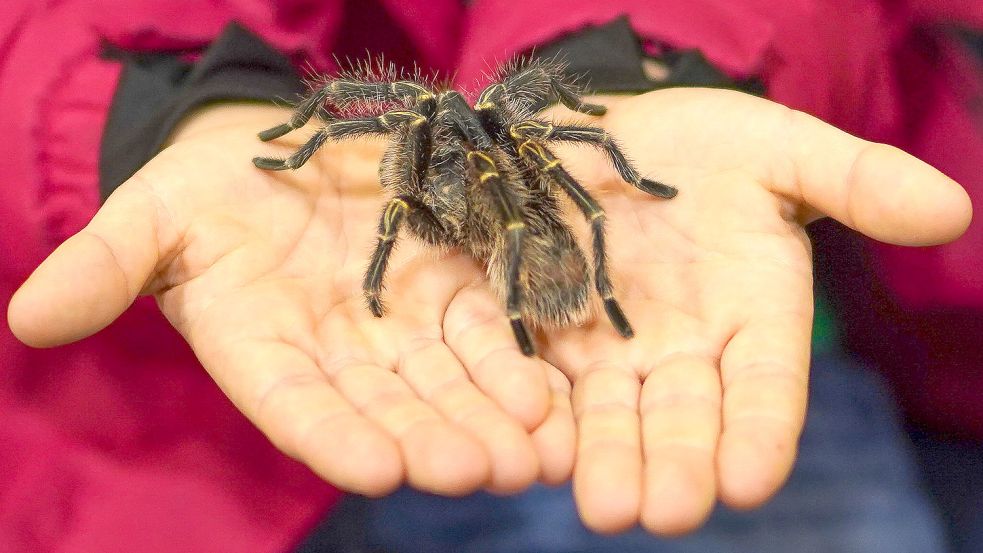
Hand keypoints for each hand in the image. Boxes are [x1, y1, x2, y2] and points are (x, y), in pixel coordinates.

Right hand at [7, 103, 575, 496]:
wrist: (281, 155)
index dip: (335, 437)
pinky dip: (519, 365)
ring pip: (449, 382)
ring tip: (533, 455)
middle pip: (389, 407)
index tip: (376, 468)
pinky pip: (489, 330)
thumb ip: (106, 265)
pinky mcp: (450, 286)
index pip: (297, 406)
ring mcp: (400, 324)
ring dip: (492, 419)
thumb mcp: (152, 215)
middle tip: (480, 473)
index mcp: (263, 347)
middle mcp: (339, 353)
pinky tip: (553, 399)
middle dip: (435, 439)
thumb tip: (29, 319)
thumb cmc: (206, 190)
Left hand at [539, 88, 970, 533]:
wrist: (605, 126)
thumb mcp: (776, 149)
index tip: (749, 479)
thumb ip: (853, 180)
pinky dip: (541, 416)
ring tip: (601, 506)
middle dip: (676, 466)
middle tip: (663, 512)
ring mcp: (613, 346)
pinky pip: (543, 379)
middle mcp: (684, 347)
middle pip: (684, 419)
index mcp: (753, 315)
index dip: (760, 433)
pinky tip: (537, 450)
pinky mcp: (549, 331)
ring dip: (607, 460)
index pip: (765, 387)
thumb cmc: (701, 142)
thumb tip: (950, 208)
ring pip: (613, 414)